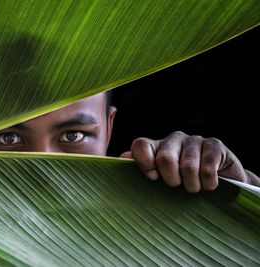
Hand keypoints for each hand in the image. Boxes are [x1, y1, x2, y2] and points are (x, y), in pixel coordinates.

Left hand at [120, 131, 259, 192]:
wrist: (223, 187)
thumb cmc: (184, 186)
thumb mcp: (161, 182)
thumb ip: (140, 170)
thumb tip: (121, 159)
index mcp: (156, 147)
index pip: (141, 145)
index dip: (144, 163)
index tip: (154, 178)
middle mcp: (173, 140)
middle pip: (164, 158)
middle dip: (172, 180)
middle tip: (179, 187)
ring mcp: (194, 140)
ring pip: (188, 166)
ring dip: (192, 186)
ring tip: (195, 189)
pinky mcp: (215, 145)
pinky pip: (207, 167)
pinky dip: (208, 184)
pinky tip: (210, 185)